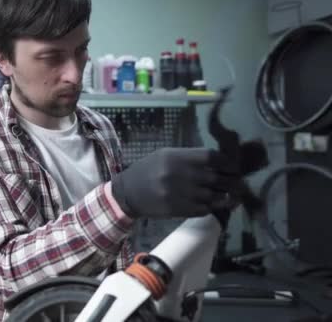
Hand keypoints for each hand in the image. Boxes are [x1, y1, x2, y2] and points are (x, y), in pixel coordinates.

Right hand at [111, 147, 240, 218]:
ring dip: (227, 197)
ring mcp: (180, 194)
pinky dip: (213, 207)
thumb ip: (189, 157)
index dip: (227, 162)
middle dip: (232, 181)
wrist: (127, 193)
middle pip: (217, 178)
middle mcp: (180, 175)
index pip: (212, 157)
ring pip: (214, 196)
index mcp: (176, 157)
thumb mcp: (165, 156)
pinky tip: (217, 204)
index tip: (232, 167)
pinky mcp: (178, 210)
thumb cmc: (148, 170)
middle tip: (239, 183)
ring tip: (235, 196)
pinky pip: (204, 209)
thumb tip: (217, 163)